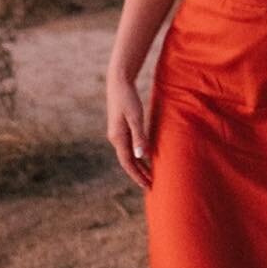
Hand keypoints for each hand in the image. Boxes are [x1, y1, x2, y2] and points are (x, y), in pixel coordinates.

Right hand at [106, 74, 150, 189]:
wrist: (119, 82)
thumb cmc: (128, 98)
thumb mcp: (135, 117)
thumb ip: (138, 136)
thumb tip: (141, 156)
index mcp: (118, 138)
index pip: (128, 163)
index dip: (137, 176)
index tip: (147, 186)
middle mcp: (115, 138)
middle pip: (127, 162)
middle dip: (138, 174)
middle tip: (151, 185)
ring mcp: (117, 133)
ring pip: (128, 155)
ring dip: (138, 165)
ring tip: (150, 174)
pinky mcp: (120, 127)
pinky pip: (128, 146)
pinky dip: (136, 155)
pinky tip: (144, 156)